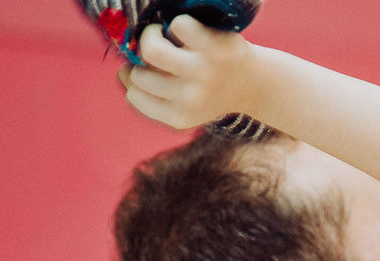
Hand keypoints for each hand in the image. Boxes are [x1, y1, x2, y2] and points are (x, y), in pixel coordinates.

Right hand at [118, 15, 256, 129]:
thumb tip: (122, 71)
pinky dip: (180, 23)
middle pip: (139, 74)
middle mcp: (191, 98)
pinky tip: (190, 32)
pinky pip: (179, 25)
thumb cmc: (211, 90)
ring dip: (150, 35)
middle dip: (142, 60)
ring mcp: (204, 73)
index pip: (133, 96)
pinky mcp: (216, 49)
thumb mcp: (185, 103)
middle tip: (158, 53)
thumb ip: (154, 94)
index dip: (134, 80)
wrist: (257, 85)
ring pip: (151, 49)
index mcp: (180, 117)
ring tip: (161, 34)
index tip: (147, 71)